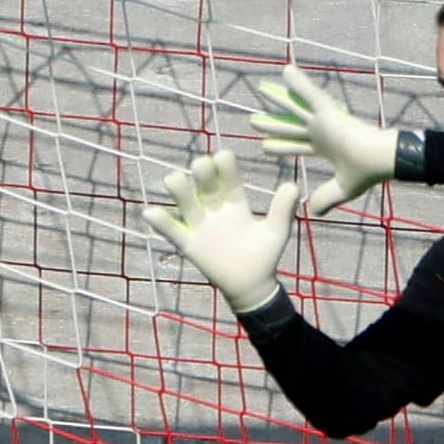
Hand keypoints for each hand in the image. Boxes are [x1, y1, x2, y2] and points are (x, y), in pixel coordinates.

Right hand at [141, 149, 299, 313]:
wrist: (252, 285)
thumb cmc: (264, 256)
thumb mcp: (276, 232)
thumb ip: (282, 210)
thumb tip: (292, 185)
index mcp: (236, 203)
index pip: (228, 178)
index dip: (224, 167)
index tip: (223, 157)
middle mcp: (215, 209)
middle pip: (204, 184)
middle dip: (201, 173)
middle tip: (202, 167)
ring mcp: (201, 225)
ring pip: (185, 202)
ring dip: (178, 189)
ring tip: (173, 180)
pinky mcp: (190, 244)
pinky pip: (172, 231)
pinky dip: (161, 222)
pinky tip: (151, 213)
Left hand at [251, 63, 398, 215]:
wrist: (382, 161)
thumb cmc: (369, 173)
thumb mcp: (343, 189)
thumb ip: (327, 198)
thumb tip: (313, 211)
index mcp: (325, 148)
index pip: (297, 146)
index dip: (281, 146)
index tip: (264, 147)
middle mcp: (322, 132)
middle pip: (291, 126)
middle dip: (272, 125)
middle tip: (253, 120)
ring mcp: (325, 121)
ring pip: (295, 107)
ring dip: (278, 99)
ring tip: (260, 89)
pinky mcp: (330, 113)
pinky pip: (310, 94)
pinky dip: (298, 83)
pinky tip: (285, 71)